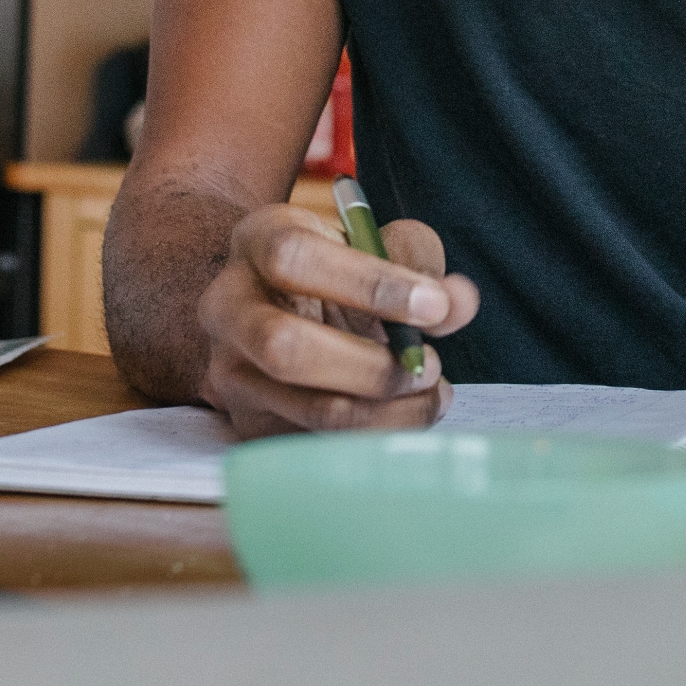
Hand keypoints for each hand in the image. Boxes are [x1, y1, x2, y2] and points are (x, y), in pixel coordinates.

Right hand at [194, 202, 479, 438]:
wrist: (282, 307)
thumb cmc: (339, 270)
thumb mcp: (377, 243)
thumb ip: (418, 261)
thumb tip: (457, 303)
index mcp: (257, 241)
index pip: (293, 259)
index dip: (369, 284)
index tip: (434, 306)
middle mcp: (227, 307)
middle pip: (286, 349)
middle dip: (374, 367)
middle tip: (430, 365)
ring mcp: (231, 372)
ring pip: (311, 409)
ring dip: (388, 410)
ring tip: (431, 390)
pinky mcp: (249, 423)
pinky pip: (321, 444)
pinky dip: (379, 435)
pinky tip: (408, 411)